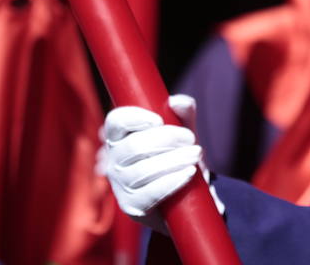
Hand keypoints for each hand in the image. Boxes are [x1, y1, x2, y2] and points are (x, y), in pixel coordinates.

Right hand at [101, 94, 223, 232]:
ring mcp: (120, 185)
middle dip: (167, 139)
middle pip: (134, 146)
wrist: (183, 196)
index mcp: (119, 137)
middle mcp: (113, 161)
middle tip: (191, 139)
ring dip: (174, 160)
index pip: (115, 121)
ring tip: (195, 155)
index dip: (134, 118)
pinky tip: (188, 173)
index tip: (159, 120)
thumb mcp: (182, 131)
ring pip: (143, 170)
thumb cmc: (176, 155)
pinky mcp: (132, 206)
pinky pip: (150, 193)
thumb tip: (177, 102)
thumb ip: (183, 113)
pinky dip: (172, 181)